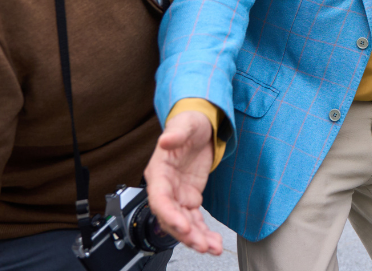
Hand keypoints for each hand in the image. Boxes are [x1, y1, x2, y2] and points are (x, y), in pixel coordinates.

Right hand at [144, 111, 221, 254]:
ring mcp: (178, 195)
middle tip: (202, 245)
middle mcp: (165, 187)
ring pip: (183, 223)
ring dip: (196, 238)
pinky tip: (213, 243)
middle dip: (185, 234)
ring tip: (212, 249)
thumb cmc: (190, 123)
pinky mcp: (190, 198)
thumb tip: (165, 140)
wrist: (202, 125)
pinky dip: (203, 232)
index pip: (159, 199)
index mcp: (159, 172)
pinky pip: (194, 220)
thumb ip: (176, 133)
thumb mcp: (186, 123)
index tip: (183, 227)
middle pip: (170, 217)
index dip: (169, 215)